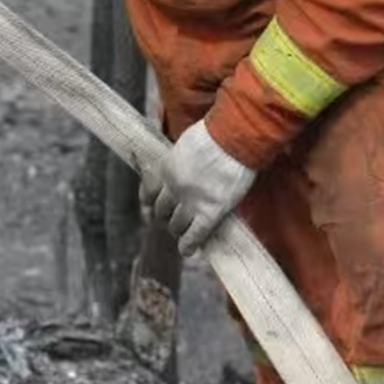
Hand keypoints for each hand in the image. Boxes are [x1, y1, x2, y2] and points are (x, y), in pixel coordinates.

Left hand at [143, 120, 255, 256]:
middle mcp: (174, 187)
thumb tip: (180, 169)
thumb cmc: (215, 133)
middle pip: (161, 212)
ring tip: (186, 230)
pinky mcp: (211, 212)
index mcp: (166, 167)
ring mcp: (191, 202)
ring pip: (176, 226)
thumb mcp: (187, 144)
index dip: (150, 202)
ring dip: (179, 229)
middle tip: (175, 216)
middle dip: (166, 215)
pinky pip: (195, 236)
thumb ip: (179, 160)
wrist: (235, 136)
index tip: (152, 206)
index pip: (148, 192)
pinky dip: (189, 245)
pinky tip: (189, 250)